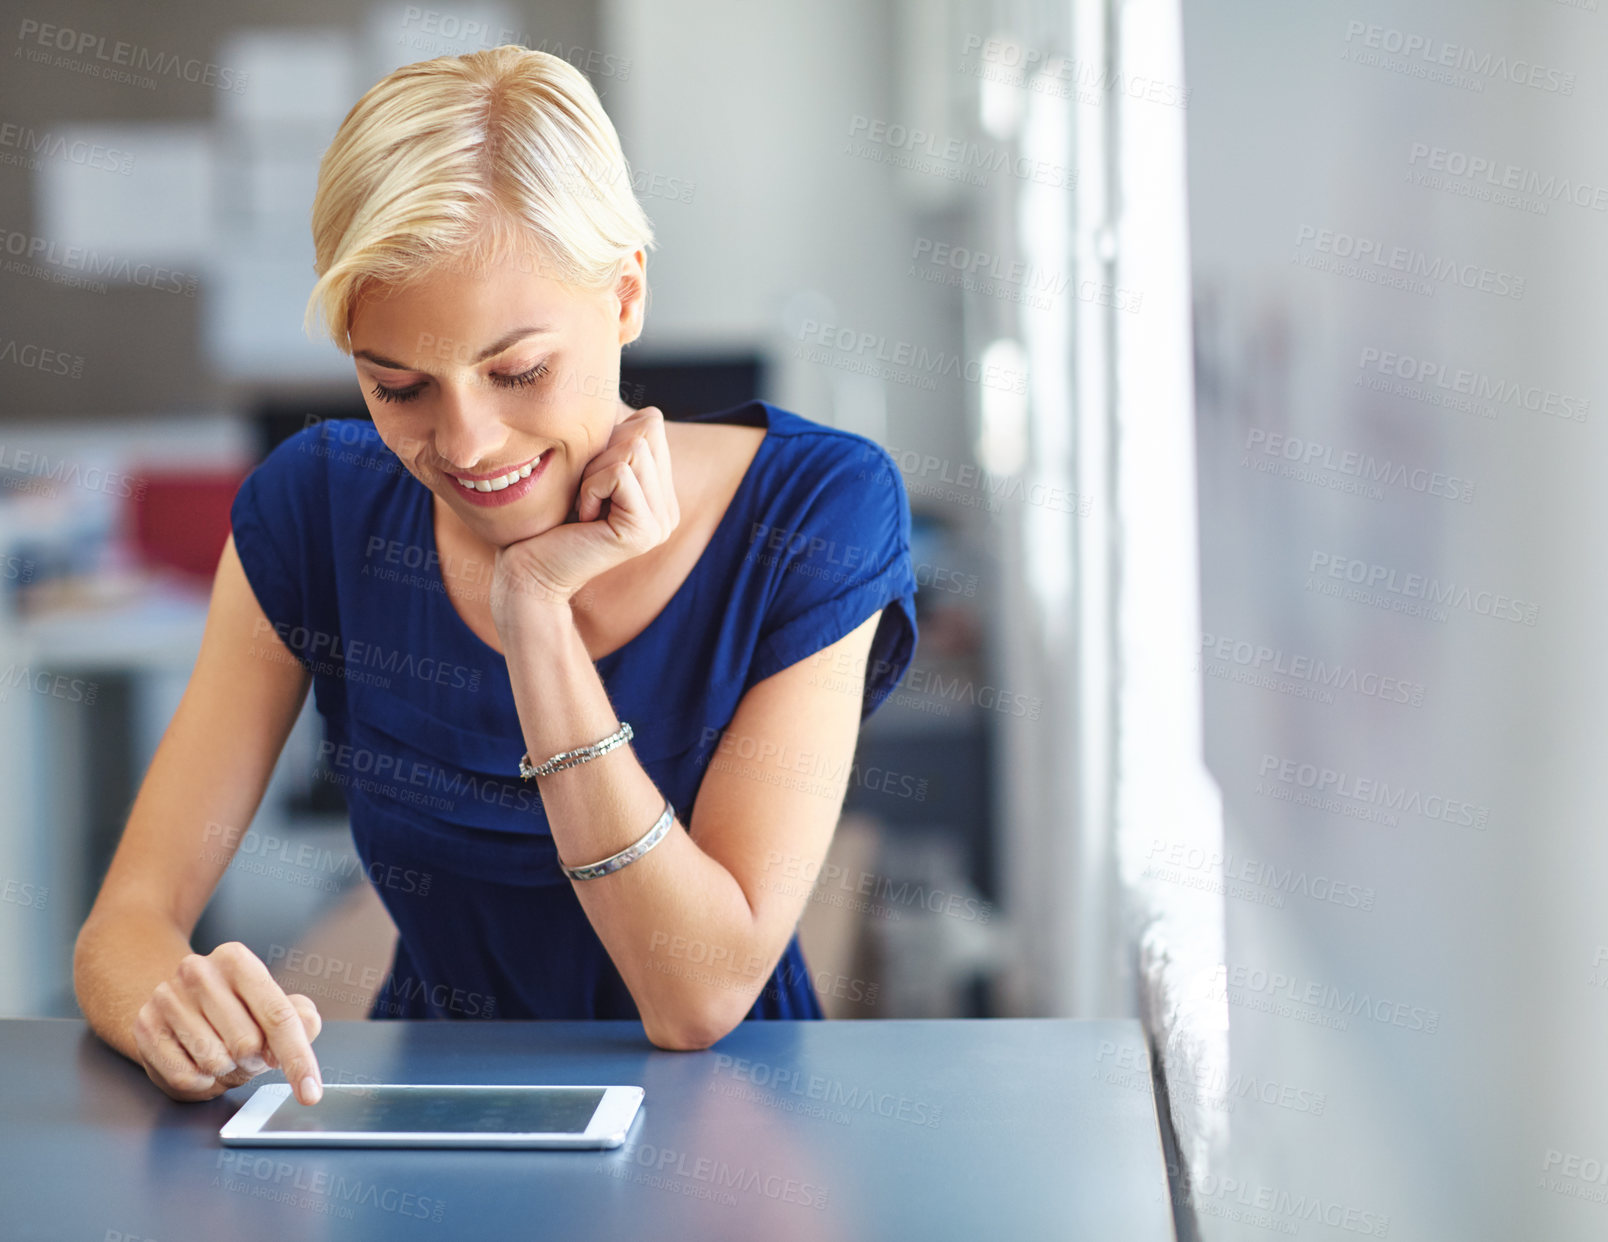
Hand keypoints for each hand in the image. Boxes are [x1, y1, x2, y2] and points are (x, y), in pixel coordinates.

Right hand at [132, 941, 323, 1104]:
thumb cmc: (234, 1011)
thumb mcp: (270, 1006)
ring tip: (222, 1052)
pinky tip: (198, 1062)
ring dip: (226, 1069)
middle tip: (248, 1052)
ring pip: (215, 1061)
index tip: (310, 1093)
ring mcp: (167, 998)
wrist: (176, 1004)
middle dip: (255, 1059)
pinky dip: (200, 1080)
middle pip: (248, 1043)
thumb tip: (305, 1027)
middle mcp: (198, 971)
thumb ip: (298, 1017)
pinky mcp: (145, 1026)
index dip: (298, 1059)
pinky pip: (185, 1076)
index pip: (278, 1016)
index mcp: (236, 959)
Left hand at [489, 406, 680, 627]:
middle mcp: (668, 508)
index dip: (609, 437)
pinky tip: (583, 517)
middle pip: (648, 430)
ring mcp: (662, 522)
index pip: (651, 423)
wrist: (527, 572)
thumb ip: (615, 441)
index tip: (588, 479)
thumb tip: (639, 409)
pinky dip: (590, 487)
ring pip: (634, 449)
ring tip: (583, 505)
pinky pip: (620, 474)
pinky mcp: (645, 531)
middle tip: (584, 493)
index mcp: (659, 493)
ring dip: (594, 471)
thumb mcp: (585, 469)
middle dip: (603, 451)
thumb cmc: (546, 518)